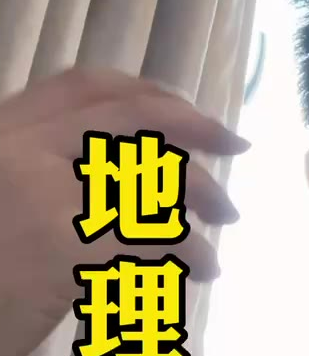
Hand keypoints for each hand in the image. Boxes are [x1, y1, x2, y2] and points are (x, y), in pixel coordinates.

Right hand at [0, 67, 249, 355]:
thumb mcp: (3, 200)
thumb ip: (50, 170)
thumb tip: (141, 170)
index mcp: (0, 131)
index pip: (86, 86)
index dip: (150, 93)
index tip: (193, 109)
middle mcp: (15, 146)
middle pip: (131, 118)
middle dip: (196, 128)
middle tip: (238, 145)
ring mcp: (37, 192)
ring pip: (151, 175)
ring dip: (203, 195)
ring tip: (226, 222)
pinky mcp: (61, 245)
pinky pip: (154, 239)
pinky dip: (192, 253)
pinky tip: (205, 269)